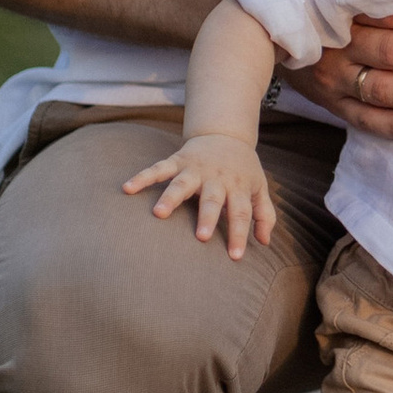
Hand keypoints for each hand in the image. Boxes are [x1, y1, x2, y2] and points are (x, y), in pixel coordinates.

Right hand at [122, 130, 280, 256]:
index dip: (239, 234)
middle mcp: (216, 177)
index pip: (241, 212)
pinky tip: (127, 188)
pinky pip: (158, 168)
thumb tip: (266, 243)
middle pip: (212, 199)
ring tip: (159, 214)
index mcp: (238, 186)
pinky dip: (142, 177)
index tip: (235, 256)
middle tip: (201, 237)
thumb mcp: (259, 189)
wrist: (226, 136)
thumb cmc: (243, 171)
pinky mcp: (177, 160)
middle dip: (207, 217)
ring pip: (182, 183)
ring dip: (170, 197)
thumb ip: (264, 215)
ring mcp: (195, 168)